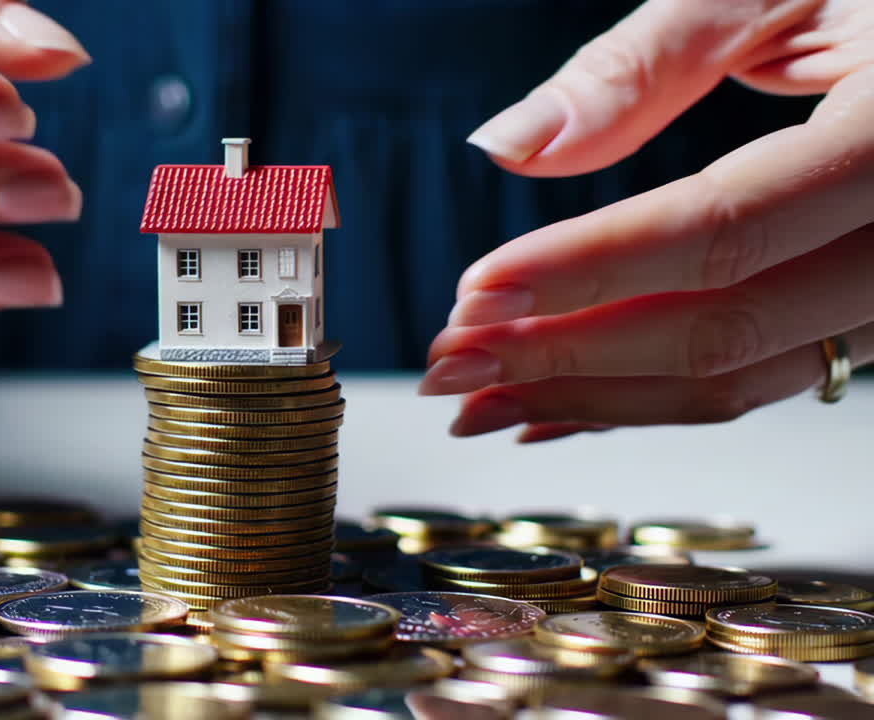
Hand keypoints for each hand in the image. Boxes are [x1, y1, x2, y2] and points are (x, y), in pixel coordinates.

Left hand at [422, 0, 873, 440]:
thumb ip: (645, 61)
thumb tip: (511, 144)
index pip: (724, 230)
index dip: (587, 269)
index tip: (475, 294)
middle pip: (722, 330)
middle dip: (565, 357)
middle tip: (449, 368)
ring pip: (738, 377)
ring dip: (592, 399)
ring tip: (479, 400)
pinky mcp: (865, 313)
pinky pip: (755, 375)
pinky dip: (649, 396)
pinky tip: (561, 403)